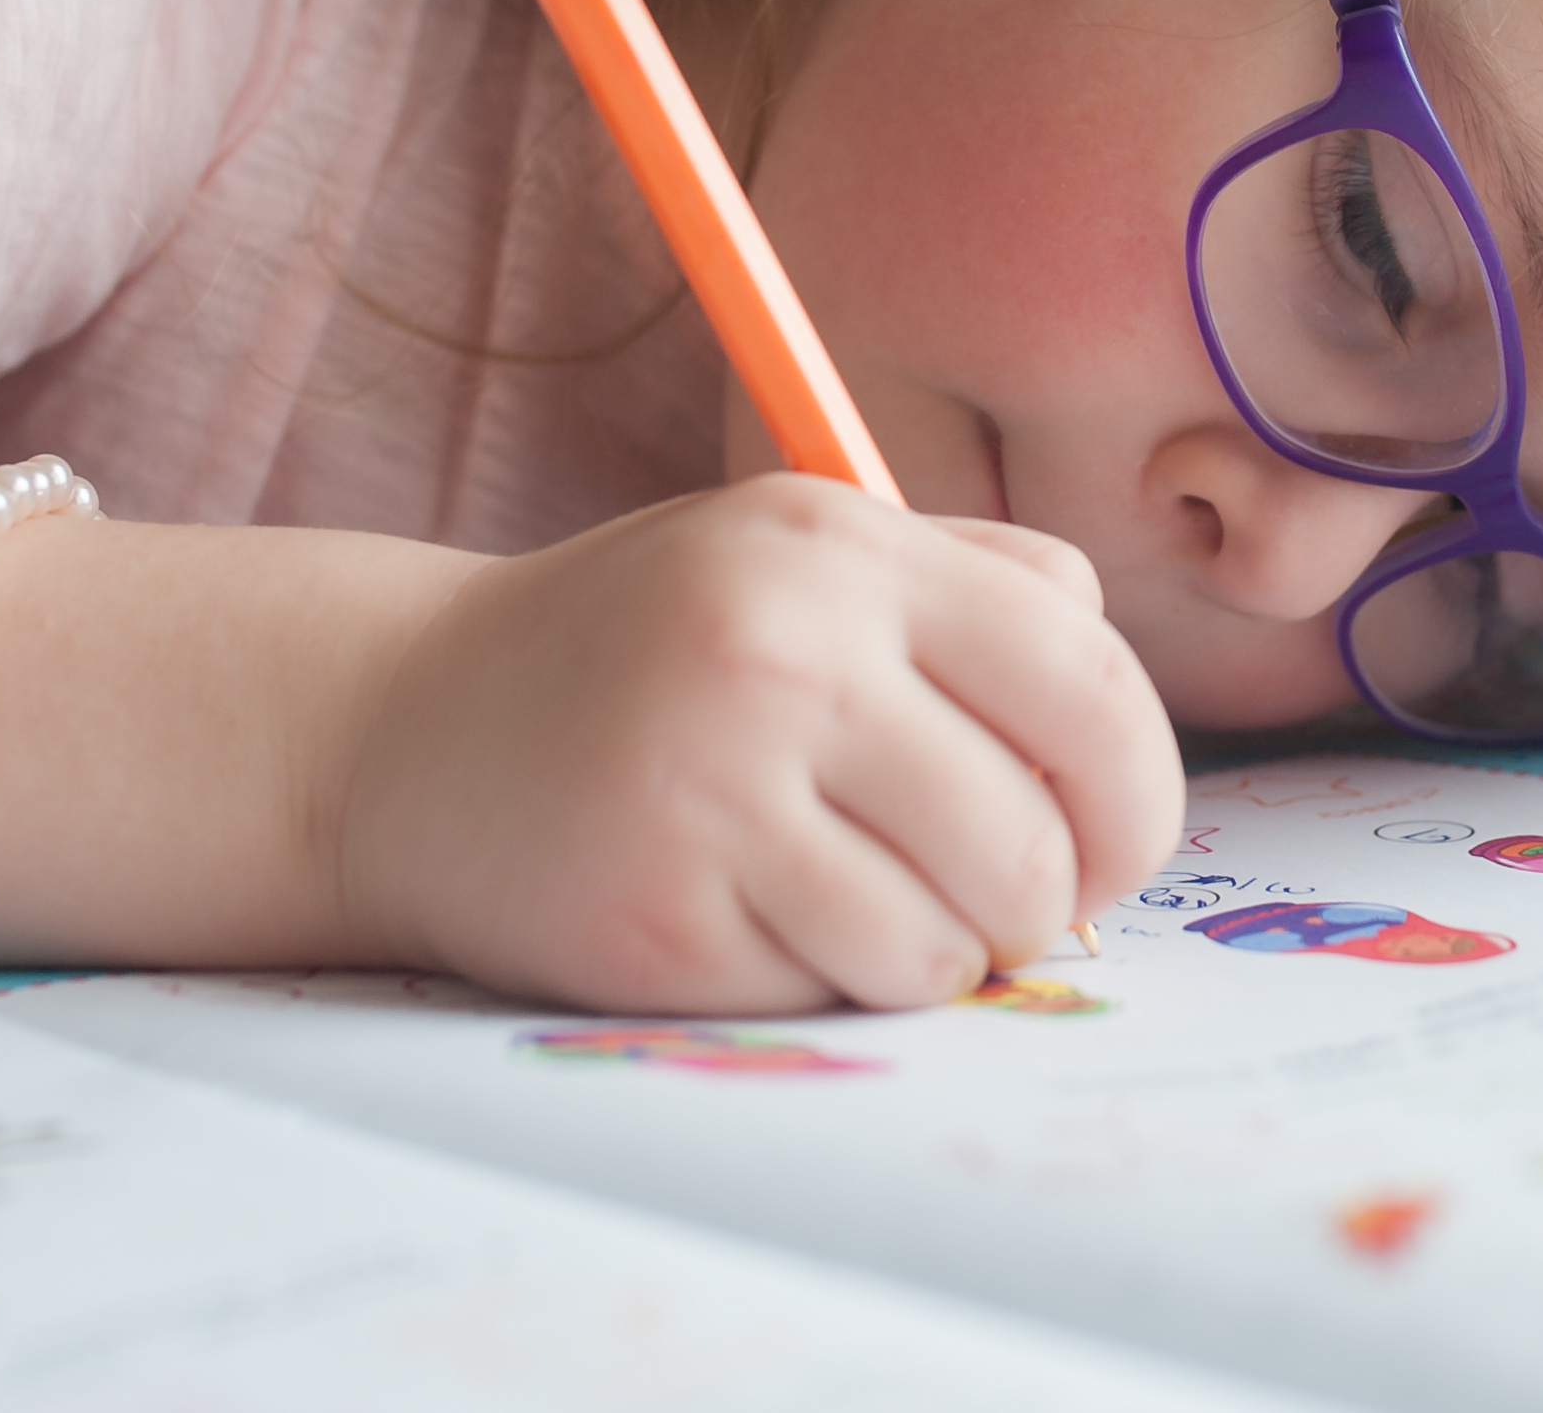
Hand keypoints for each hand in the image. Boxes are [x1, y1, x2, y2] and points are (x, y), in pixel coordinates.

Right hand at [335, 474, 1182, 1013]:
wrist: (404, 725)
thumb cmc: (647, 648)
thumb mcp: (803, 557)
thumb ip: (981, 591)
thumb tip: (1118, 717)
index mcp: (842, 547)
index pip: (1088, 684)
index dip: (1138, 795)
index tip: (1110, 845)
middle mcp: (782, 651)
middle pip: (1032, 844)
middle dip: (1035, 903)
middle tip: (982, 898)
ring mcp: (713, 785)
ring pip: (945, 944)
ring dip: (925, 952)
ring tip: (845, 896)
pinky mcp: (659, 913)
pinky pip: (835, 994)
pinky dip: (822, 981)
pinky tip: (746, 915)